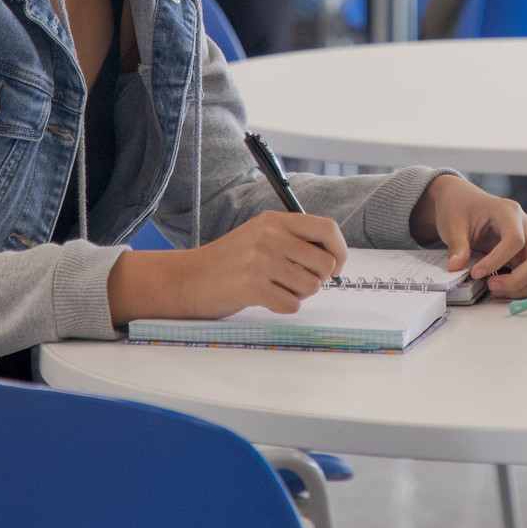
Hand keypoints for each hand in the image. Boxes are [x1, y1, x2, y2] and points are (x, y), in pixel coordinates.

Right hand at [106, 211, 347, 322]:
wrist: (187, 279)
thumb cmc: (228, 261)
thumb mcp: (260, 235)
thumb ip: (293, 239)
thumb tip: (334, 256)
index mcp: (275, 220)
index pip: (326, 229)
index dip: (339, 251)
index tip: (336, 266)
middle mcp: (269, 236)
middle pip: (324, 263)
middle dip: (317, 279)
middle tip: (297, 282)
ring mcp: (260, 260)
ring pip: (310, 286)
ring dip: (298, 294)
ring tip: (275, 289)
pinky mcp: (251, 286)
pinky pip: (291, 304)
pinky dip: (283, 307)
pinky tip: (266, 299)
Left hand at [409, 175, 526, 299]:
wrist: (463, 201)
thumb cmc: (460, 208)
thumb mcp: (453, 224)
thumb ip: (457, 246)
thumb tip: (455, 267)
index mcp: (508, 211)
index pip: (515, 240)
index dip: (497, 261)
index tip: (476, 273)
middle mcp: (526, 224)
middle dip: (519, 279)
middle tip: (491, 286)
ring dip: (522, 285)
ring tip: (494, 288)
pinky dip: (523, 285)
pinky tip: (500, 287)